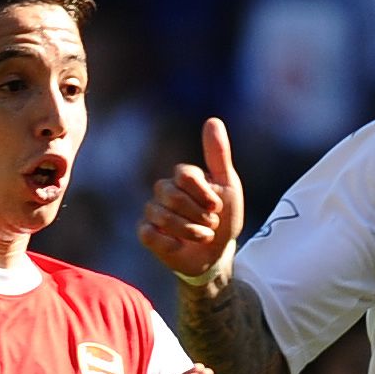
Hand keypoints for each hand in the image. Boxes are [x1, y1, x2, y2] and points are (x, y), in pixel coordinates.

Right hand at [138, 116, 247, 280]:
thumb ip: (218, 154)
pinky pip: (148, 233)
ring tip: (204, 236)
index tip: (217, 207)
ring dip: (189, 230)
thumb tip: (213, 120)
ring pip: (160, 214)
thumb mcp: (228, 185)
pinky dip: (169, 242)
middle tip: (212, 224)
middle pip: (170, 194)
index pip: (184, 174)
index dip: (203, 194)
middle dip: (197, 214)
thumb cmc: (223, 218)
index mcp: (182, 177)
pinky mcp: (146, 233)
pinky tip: (181, 246)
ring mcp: (153, 211)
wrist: (217, 253)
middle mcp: (164, 191)